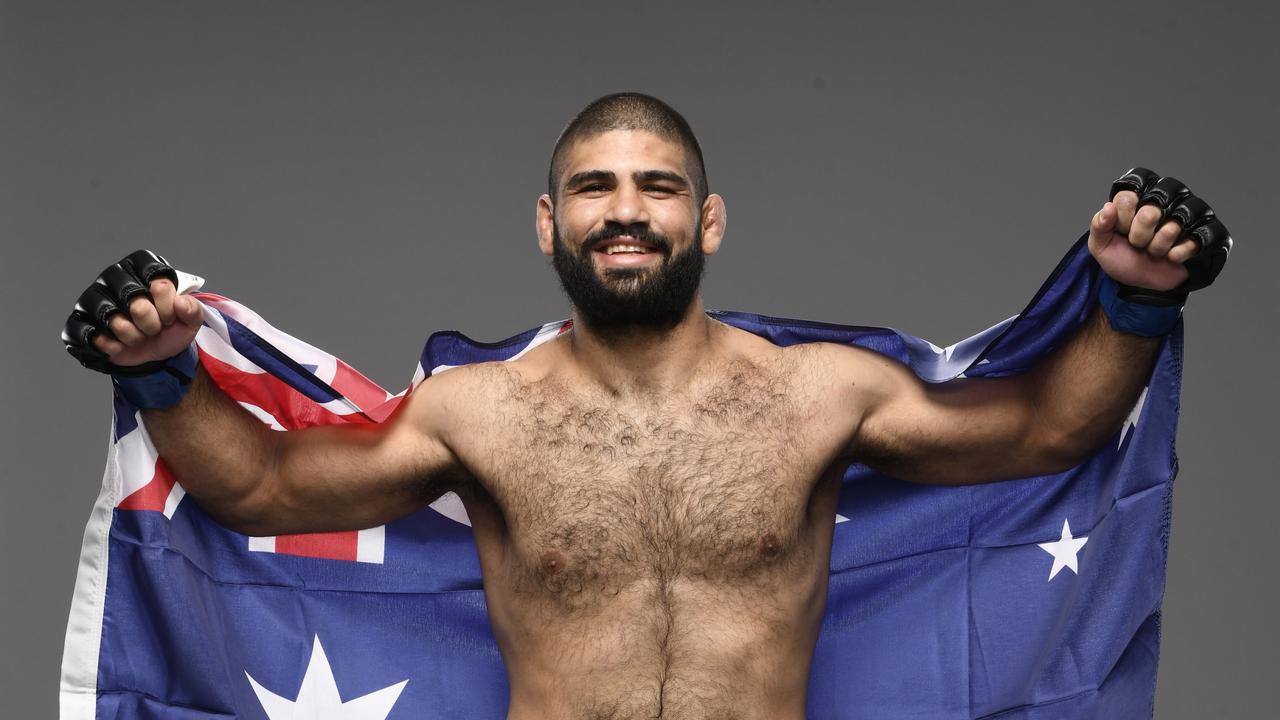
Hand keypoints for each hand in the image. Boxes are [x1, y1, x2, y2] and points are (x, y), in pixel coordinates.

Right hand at [62, 250, 203, 372]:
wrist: (150, 355)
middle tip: (154, 327)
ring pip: (117, 323)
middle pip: (138, 304)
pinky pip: (99, 338)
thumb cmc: (168, 329)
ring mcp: (93, 297)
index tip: (170, 315)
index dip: (168, 306)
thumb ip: (193, 310)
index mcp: (141, 268)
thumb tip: (181, 302)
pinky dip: (115, 347)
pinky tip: (119, 343)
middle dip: (152, 324)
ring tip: (137, 335)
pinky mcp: (79, 320)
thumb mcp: (189, 322)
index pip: (160, 284)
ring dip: (134, 337)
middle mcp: (114, 276)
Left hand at [1087, 168, 1230, 296]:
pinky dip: (1178, 254)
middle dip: (1139, 235)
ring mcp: (1188, 213)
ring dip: (1159, 245)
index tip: (1121, 231)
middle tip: (1138, 244)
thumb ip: (1099, 225)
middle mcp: (1165, 198)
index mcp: (1138, 196)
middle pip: (1151, 209)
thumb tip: (1108, 207)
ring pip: (1175, 223)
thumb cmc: (1124, 259)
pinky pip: (1196, 238)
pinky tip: (1171, 257)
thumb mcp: (1101, 246)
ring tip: (1154, 251)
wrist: (1146, 284)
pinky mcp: (1206, 230)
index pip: (1127, 196)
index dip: (1122, 219)